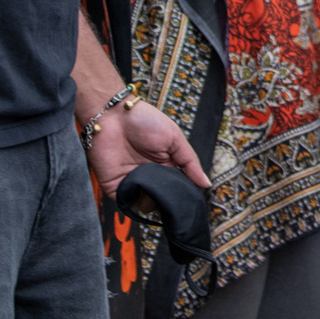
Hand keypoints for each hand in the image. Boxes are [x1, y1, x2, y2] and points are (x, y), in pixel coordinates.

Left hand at [87, 99, 211, 198]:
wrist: (113, 115)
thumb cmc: (144, 121)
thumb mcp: (174, 139)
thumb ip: (190, 162)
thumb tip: (206, 184)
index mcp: (165, 166)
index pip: (178, 187)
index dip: (184, 194)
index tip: (192, 200)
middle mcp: (149, 177)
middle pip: (163, 198)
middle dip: (170, 201)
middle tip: (177, 200)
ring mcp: (132, 183)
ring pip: (146, 203)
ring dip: (154, 202)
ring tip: (160, 193)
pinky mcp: (115, 187)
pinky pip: (127, 202)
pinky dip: (135, 203)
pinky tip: (144, 194)